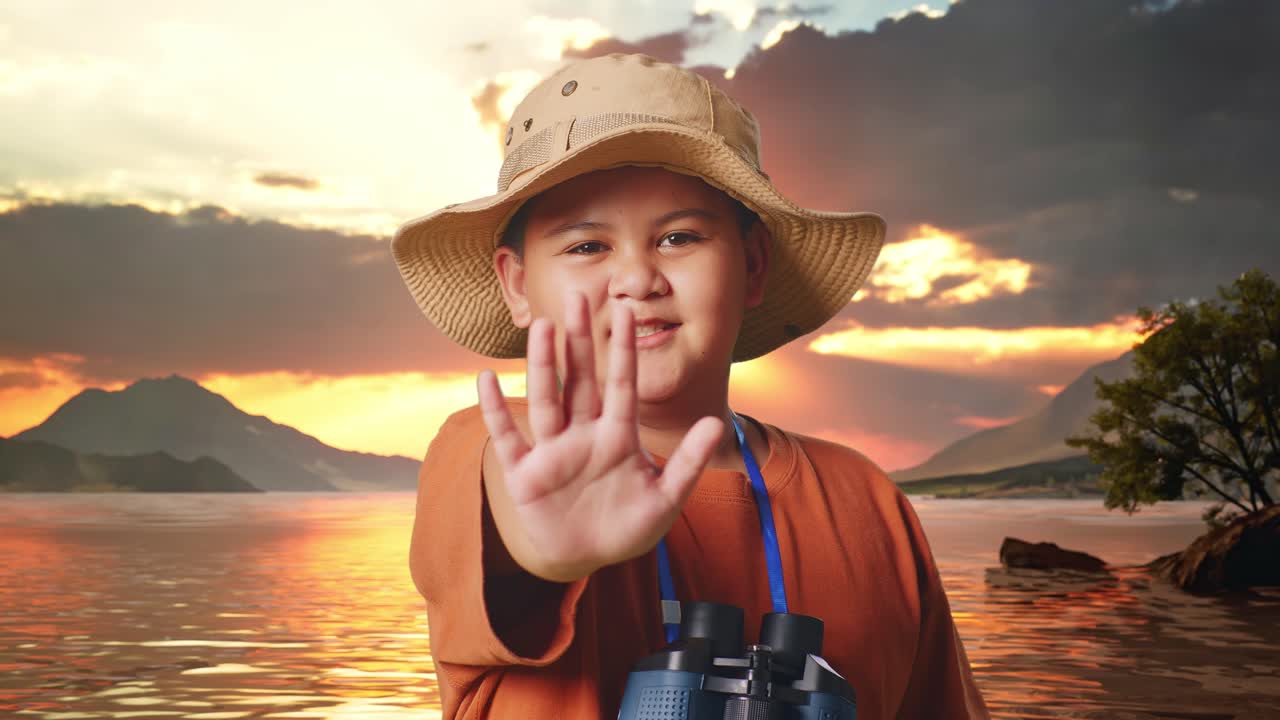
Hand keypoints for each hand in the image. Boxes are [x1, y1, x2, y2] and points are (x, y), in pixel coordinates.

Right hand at [476, 292, 724, 581]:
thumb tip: (716, 422)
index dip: (623, 349)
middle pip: (580, 379)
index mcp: (617, 436)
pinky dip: (496, 412)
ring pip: (546, 400)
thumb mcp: (666, 497)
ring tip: (542, 327)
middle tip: (575, 296)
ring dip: (543, 365)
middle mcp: (582, 434)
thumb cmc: (627, 526)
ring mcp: (551, 451)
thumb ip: (689, 461)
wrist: (585, 559)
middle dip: (579, 340)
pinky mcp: (524, 473)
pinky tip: (486, 380)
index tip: (627, 310)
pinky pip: (507, 438)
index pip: (621, 384)